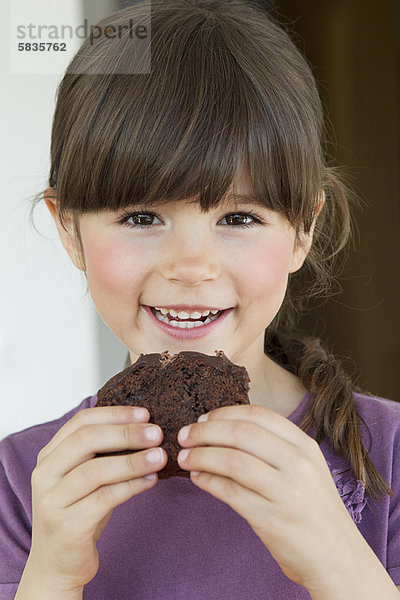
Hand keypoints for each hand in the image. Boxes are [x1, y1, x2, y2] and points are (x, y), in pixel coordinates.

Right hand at [26, 406, 166, 593]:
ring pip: (95, 470)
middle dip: (126, 433)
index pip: (81, 421)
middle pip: (86, 440)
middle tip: (157, 433)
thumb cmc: (78, 512)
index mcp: (50, 455)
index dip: (115, 414)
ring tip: (160, 457)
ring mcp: (52, 500)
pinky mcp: (66, 526)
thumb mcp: (85, 477)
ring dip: (133, 461)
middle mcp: (45, 474)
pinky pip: (104, 498)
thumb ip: (102, 453)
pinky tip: (151, 480)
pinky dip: (132, 486)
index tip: (145, 414)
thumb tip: (144, 426)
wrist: (57, 564)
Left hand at [177, 404, 359, 590]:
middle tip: (185, 435)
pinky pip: (230, 492)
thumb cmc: (314, 510)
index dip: (224, 413)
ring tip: (185, 458)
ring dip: (201, 456)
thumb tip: (221, 430)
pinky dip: (207, 481)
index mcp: (304, 446)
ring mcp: (286, 491)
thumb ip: (274, 449)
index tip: (203, 418)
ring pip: (232, 460)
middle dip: (205, 431)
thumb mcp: (306, 469)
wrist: (338, 558)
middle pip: (241, 433)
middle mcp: (298, 463)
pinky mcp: (272, 519)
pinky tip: (197, 478)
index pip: (258, 415)